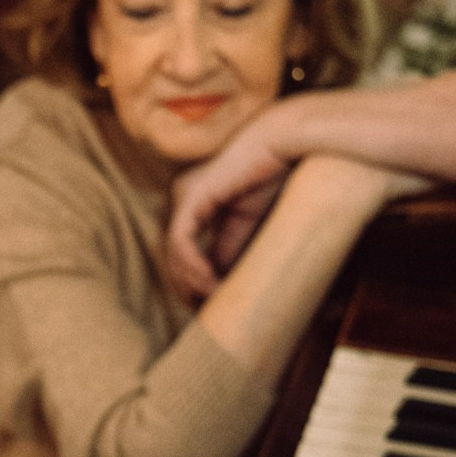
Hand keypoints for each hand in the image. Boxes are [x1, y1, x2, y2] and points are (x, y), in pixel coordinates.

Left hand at [168, 134, 289, 301]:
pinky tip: (209, 283)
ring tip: (211, 300)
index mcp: (193, 204)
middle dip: (185, 287)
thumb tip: (218, 281)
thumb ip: (229, 248)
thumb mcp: (247, 223)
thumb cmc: (272, 174)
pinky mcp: (191, 196)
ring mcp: (183, 196)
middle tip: (204, 313)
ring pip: (172, 252)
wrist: (283, 143)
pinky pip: (180, 241)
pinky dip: (192, 266)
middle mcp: (182, 200)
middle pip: (172, 255)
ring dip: (190, 281)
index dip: (192, 281)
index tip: (209, 304)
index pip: (182, 251)